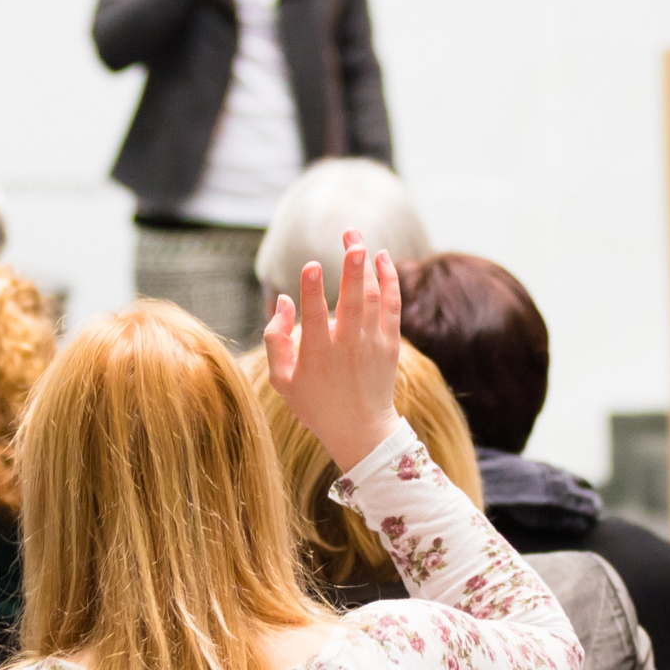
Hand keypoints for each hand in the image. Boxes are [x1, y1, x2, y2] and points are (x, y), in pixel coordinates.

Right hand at [262, 232, 405, 472]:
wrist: (361, 430)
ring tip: (356, 239)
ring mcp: (373, 344)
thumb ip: (276, 339)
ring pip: (374, 297)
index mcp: (318, 355)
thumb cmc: (315, 403)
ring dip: (368, 265)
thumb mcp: (282, 380)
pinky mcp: (390, 344)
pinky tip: (382, 258)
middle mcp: (348, 347)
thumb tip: (283, 300)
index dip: (312, 290)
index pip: (315, 316)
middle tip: (351, 238)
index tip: (311, 264)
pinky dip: (390, 280)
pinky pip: (393, 305)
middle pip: (353, 300)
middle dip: (353, 266)